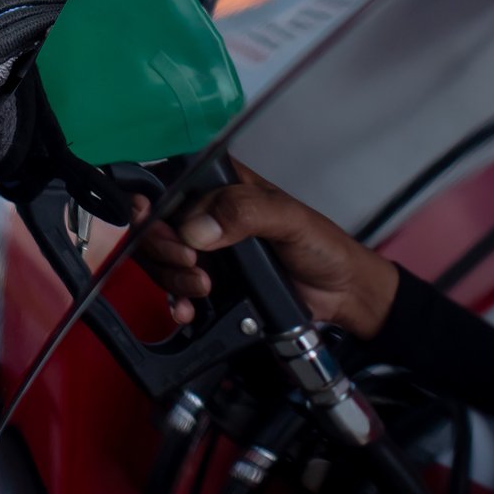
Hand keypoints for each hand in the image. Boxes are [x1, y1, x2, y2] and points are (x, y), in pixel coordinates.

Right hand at [131, 162, 399, 339]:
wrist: (341, 295)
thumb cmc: (323, 246)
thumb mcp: (289, 219)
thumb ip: (246, 212)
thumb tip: (198, 227)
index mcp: (225, 186)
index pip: (172, 183)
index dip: (154, 202)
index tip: (152, 222)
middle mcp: (210, 214)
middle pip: (158, 224)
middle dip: (164, 248)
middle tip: (192, 262)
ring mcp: (208, 249)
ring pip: (162, 259)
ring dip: (172, 278)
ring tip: (203, 288)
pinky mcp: (211, 282)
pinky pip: (175, 290)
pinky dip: (175, 302)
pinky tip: (188, 310)